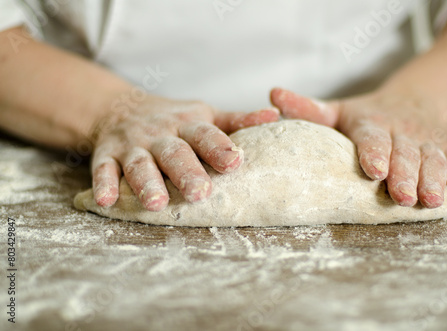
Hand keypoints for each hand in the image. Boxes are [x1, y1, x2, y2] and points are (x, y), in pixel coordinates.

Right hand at [91, 95, 278, 210]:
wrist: (122, 108)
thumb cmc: (175, 120)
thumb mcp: (205, 115)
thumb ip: (237, 121)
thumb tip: (274, 117)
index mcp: (188, 124)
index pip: (206, 135)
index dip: (220, 148)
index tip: (236, 163)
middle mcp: (161, 134)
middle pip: (174, 153)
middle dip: (187, 172)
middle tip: (202, 193)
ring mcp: (132, 145)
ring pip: (140, 164)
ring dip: (147, 183)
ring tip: (157, 204)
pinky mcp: (107, 155)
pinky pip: (103, 169)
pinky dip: (104, 185)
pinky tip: (107, 201)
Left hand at [270, 88, 446, 207]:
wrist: (409, 102)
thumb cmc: (365, 116)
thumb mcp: (336, 111)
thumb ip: (306, 109)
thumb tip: (272, 95)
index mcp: (371, 123)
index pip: (372, 138)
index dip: (375, 154)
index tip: (374, 171)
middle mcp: (400, 130)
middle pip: (404, 152)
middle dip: (405, 175)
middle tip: (402, 197)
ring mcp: (425, 139)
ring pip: (431, 158)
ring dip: (432, 179)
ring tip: (430, 201)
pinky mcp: (444, 146)